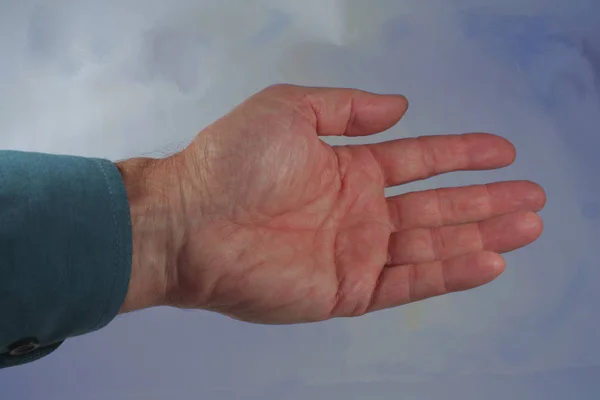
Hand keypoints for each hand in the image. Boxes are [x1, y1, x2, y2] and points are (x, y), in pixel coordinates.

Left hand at [119, 85, 545, 323]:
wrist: (191, 223)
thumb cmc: (234, 162)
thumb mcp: (291, 110)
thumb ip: (347, 109)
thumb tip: (400, 107)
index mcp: (350, 169)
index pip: (420, 161)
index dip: (462, 155)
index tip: (503, 152)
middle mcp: (360, 211)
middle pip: (438, 206)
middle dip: (486, 200)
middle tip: (533, 196)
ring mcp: (357, 252)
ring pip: (433, 245)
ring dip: (481, 235)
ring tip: (527, 226)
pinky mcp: (348, 289)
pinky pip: (409, 281)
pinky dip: (450, 274)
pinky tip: (488, 261)